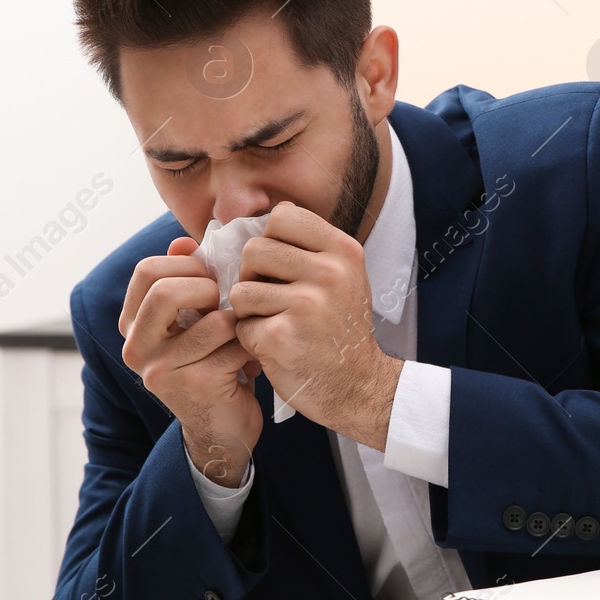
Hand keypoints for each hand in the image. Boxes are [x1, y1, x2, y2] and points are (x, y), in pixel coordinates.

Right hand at [120, 235, 262, 486]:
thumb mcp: (193, 321)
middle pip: (165, 290)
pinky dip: (251, 345)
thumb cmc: (212, 364)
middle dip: (208, 287)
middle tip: (226, 301)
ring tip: (242, 332)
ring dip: (236, 321)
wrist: (223, 430)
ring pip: (210, 320)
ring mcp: (161, 370)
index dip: (187, 265)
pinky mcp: (195, 386)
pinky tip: (252, 359)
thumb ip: (184, 281)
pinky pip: (234, 345)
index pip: (147, 271)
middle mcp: (136, 348)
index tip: (210, 278)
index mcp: (132, 325)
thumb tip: (182, 243)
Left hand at [230, 202, 403, 448]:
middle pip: (254, 250)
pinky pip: (241, 324)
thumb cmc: (341, 329)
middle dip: (254, 276)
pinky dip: (250, 338)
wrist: (358, 386)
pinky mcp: (281, 336)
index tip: (281, 266)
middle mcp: (328, 273)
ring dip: (249, 310)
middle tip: (273, 300)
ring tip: (274, 323)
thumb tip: (273, 213)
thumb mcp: (344, 276)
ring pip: (241, 289)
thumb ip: (312, 245)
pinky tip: (275, 346)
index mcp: (343, 252)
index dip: (271, 239)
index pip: (283, 216)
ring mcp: (305, 305)